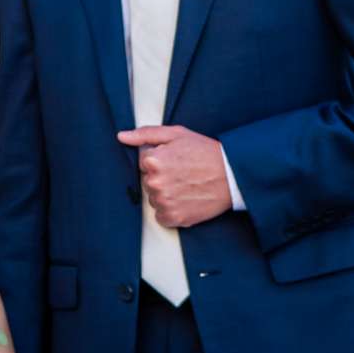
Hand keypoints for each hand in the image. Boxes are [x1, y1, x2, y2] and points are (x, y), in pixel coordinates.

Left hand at [116, 125, 231, 228]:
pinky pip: (161, 216)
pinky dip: (171, 210)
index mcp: (153, 161)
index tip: (176, 160)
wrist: (231, 175)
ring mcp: (164, 202)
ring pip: (154, 198)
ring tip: (186, 185)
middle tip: (183, 173)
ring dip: (165, 194)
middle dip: (161, 177)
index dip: (160, 160)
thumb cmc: (205, 152)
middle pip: (147, 181)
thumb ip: (145, 134)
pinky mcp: (174, 218)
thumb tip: (121, 137)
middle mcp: (156, 183)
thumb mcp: (176, 134)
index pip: (143, 162)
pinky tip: (185, 199)